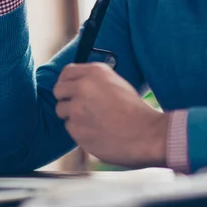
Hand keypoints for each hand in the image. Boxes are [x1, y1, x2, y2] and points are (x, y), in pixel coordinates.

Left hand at [54, 63, 168, 168]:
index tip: (69, 89)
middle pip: (58, 91)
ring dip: (73, 116)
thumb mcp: (116, 83)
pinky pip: (70, 128)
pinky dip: (80, 131)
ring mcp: (77, 109)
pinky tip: (96, 131)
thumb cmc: (135, 110)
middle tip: (78, 106)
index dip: (66, 82)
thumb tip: (76, 83)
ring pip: (62, 111)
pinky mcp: (76, 129)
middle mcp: (82, 87)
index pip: (66, 72)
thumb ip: (93, 80)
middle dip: (66, 99)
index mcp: (94, 72)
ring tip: (92, 120)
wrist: (147, 134)